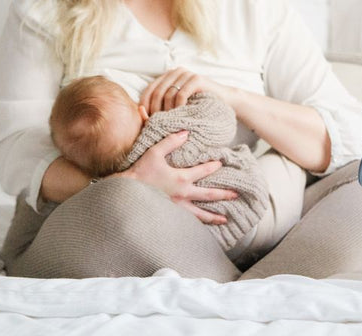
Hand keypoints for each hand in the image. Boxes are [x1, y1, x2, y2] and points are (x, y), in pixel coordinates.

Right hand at [118, 130, 237, 224]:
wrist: (125, 192)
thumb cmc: (140, 172)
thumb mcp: (155, 152)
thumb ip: (171, 141)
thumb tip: (186, 133)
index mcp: (181, 178)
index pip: (203, 171)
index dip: (213, 166)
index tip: (220, 164)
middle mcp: (183, 195)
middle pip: (208, 195)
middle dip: (224, 194)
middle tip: (236, 194)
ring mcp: (177, 208)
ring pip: (200, 214)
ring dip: (214, 216)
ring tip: (225, 219)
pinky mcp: (171, 216)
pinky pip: (188, 222)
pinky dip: (198, 225)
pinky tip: (204, 228)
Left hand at [140, 67, 231, 114]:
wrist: (225, 101)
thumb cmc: (199, 106)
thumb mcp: (177, 104)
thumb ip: (162, 104)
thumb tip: (141, 112)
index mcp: (168, 76)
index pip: (149, 90)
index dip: (145, 105)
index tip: (146, 120)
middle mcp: (176, 71)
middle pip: (157, 92)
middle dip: (155, 110)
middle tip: (158, 124)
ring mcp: (186, 73)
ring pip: (168, 94)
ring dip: (167, 110)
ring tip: (170, 122)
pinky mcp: (196, 78)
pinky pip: (181, 94)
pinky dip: (178, 107)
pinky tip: (181, 115)